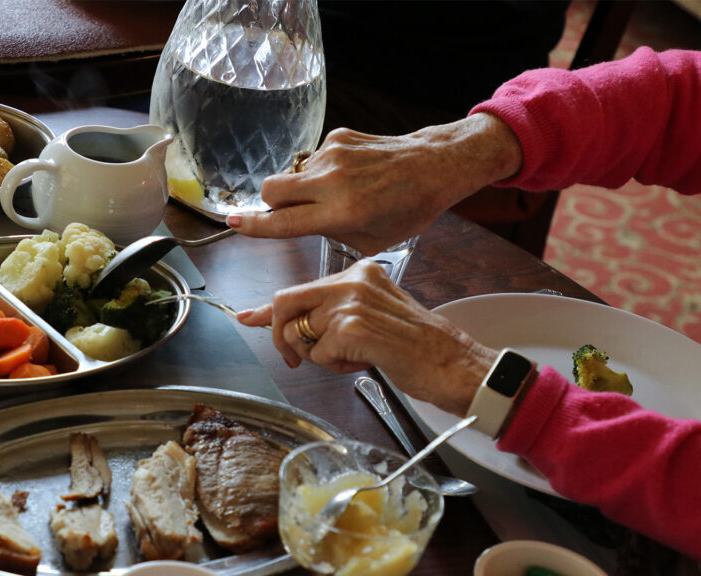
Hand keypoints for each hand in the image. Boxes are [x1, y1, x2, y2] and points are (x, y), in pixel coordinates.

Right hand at [227, 113, 522, 255]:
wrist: (434, 167)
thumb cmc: (406, 210)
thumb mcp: (369, 240)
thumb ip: (329, 233)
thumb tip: (297, 221)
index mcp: (341, 212)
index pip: (283, 221)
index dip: (254, 226)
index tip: (233, 223)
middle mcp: (332, 181)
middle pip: (271, 189)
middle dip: (271, 203)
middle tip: (290, 211)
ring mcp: (333, 154)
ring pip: (292, 174)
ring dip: (303, 187)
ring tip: (337, 192)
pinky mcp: (338, 136)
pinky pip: (313, 159)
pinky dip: (322, 171)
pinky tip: (350, 174)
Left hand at [237, 260, 498, 415]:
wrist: (454, 363)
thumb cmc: (418, 348)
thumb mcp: (372, 319)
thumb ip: (333, 317)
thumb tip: (288, 328)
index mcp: (359, 272)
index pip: (302, 288)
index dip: (268, 309)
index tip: (246, 316)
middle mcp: (353, 280)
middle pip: (286, 302)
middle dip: (281, 335)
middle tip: (293, 360)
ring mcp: (351, 301)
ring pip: (300, 333)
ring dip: (319, 356)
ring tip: (355, 357)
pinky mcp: (352, 327)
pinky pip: (318, 354)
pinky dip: (335, 367)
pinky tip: (364, 363)